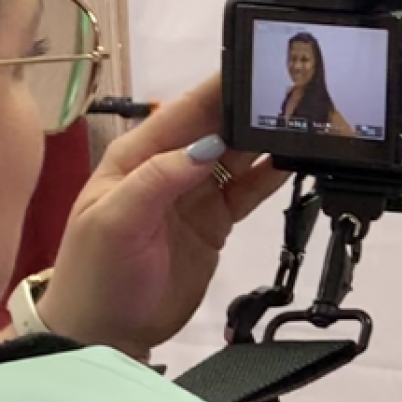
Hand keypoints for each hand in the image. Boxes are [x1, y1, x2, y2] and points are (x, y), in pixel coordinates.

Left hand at [36, 74, 288, 357]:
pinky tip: (296, 161)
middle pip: (219, 128)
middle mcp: (170, 167)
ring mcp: (196, 194)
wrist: (106, 333)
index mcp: (138, 156)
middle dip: (252, 109)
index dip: (220, 89)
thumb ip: (158, 180)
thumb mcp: (114, 222)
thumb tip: (206, 147)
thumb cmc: (96, 275)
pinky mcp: (217, 221)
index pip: (185, 112)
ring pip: (239, 155)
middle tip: (296, 93)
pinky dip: (273, 176)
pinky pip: (250, 190)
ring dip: (268, 140)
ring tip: (305, 123)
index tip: (257, 69)